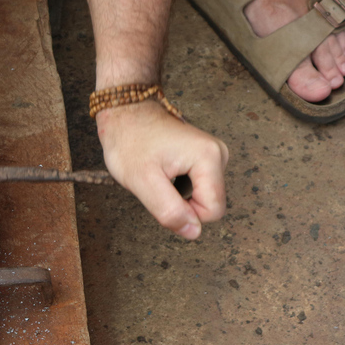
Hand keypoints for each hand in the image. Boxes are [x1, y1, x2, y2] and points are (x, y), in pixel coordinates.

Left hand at [97, 101, 227, 238]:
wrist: (124, 113)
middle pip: (208, 204)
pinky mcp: (204, 156)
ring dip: (177, 194)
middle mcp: (219, 154)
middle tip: (156, 181)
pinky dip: (177, 184)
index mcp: (210, 158)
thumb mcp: (142, 182)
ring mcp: (213, 154)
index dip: (184, 212)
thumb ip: (169, 210)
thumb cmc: (129, 142)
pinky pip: (196, 186)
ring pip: (201, 197)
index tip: (161, 192)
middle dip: (179, 202)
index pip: (212, 212)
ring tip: (158, 173)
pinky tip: (163, 169)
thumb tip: (194, 232)